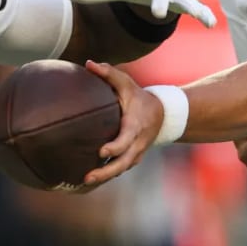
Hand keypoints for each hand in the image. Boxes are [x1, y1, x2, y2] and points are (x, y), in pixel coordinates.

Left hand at [81, 60, 164, 186]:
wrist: (162, 114)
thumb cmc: (138, 97)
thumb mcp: (127, 83)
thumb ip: (109, 73)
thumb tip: (88, 63)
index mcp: (135, 126)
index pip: (126, 139)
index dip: (115, 147)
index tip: (101, 151)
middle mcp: (136, 143)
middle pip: (122, 162)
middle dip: (106, 172)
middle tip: (87, 177)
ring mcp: (135, 153)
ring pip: (121, 169)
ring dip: (104, 177)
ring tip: (84, 181)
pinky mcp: (132, 158)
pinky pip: (119, 169)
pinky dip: (107, 176)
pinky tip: (89, 180)